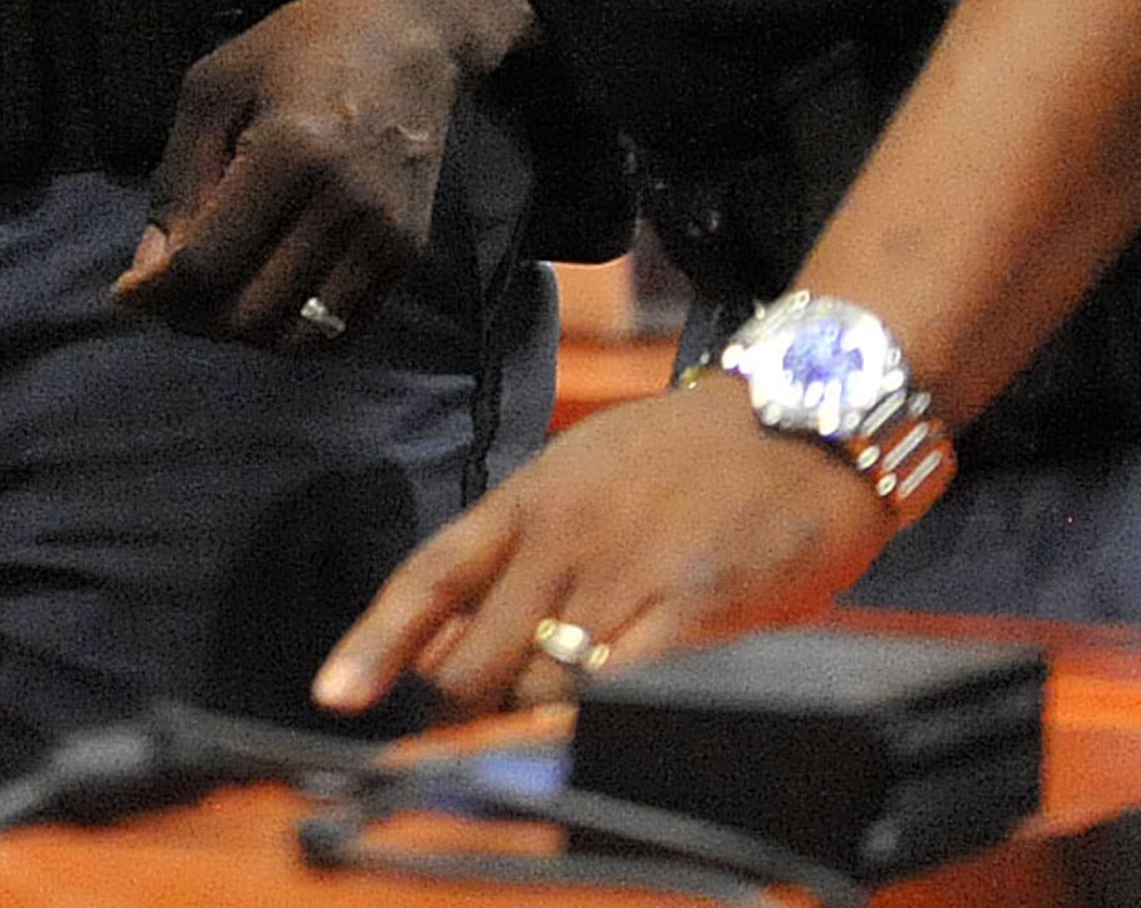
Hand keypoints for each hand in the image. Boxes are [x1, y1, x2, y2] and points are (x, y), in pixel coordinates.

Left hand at [117, 0, 530, 348]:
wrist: (407, 34)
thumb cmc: (298, 47)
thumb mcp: (214, 89)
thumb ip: (177, 180)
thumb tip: (149, 272)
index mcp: (289, 150)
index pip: (210, 261)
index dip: (158, 291)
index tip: (127, 292)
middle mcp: (345, 203)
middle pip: (252, 312)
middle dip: (195, 317)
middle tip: (170, 296)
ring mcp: (385, 235)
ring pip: (298, 338)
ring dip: (244, 334)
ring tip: (215, 301)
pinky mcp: (410, 254)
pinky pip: (342, 332)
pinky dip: (294, 333)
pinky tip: (265, 297)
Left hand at [312, 373, 897, 717]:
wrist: (806, 417)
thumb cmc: (692, 458)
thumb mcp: (584, 478)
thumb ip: (518, 556)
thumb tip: (450, 643)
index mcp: (529, 499)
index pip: (428, 577)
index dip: (374, 643)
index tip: (334, 696)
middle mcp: (563, 535)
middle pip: (475, 660)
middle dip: (477, 706)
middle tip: (508, 712)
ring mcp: (625, 572)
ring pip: (540, 686)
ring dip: (542, 722)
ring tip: (579, 705)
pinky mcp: (693, 607)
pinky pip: (621, 690)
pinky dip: (603, 722)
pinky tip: (609, 724)